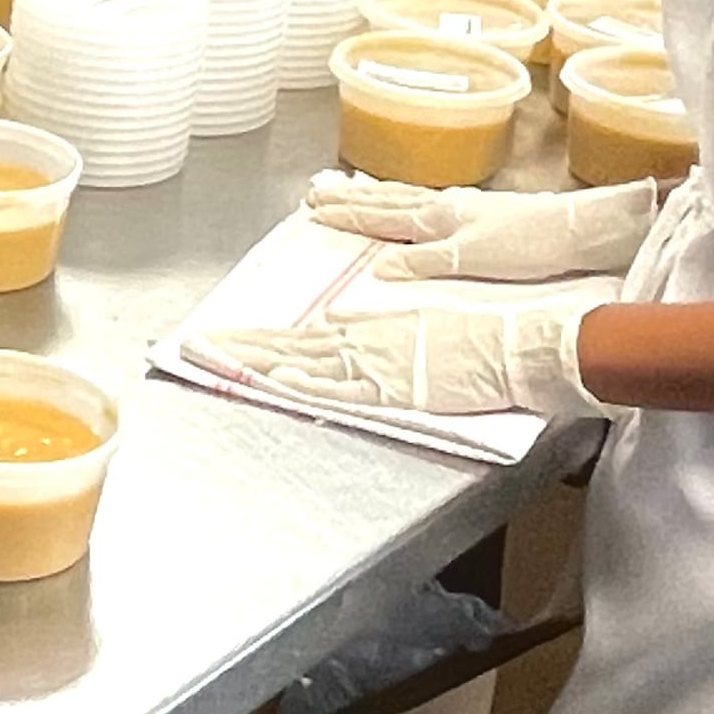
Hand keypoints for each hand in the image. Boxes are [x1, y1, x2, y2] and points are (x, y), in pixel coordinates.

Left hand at [196, 283, 615, 419]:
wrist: (518, 348)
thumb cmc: (480, 342)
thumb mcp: (418, 329)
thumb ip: (373, 331)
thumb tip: (336, 324)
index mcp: (370, 331)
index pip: (301, 337)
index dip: (258, 339)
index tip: (221, 340)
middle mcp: (365, 343)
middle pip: (289, 345)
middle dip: (239, 346)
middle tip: (196, 344)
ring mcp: (377, 366)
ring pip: (302, 361)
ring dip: (257, 360)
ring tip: (216, 357)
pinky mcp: (394, 388)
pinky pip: (339, 388)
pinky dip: (305, 384)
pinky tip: (275, 382)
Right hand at [304, 172, 661, 283]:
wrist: (574, 230)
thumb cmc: (526, 245)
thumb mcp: (470, 259)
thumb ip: (424, 262)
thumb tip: (379, 268)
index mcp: (437, 219)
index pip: (381, 216)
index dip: (347, 215)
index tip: (314, 211)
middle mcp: (443, 207)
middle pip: (386, 201)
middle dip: (349, 200)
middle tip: (315, 194)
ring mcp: (460, 206)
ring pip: (404, 197)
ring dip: (372, 196)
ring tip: (346, 190)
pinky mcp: (476, 211)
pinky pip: (423, 201)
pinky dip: (402, 198)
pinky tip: (405, 200)